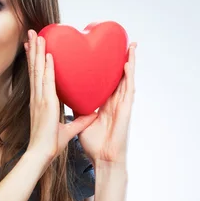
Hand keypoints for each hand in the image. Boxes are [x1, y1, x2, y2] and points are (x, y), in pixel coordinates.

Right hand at [25, 29, 96, 163]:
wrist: (42, 154)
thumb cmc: (50, 144)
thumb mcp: (68, 129)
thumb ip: (80, 121)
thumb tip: (92, 114)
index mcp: (41, 101)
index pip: (38, 76)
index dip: (36, 60)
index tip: (34, 46)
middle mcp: (38, 97)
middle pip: (35, 68)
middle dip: (33, 49)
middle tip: (32, 33)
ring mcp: (40, 99)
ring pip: (38, 70)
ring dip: (37, 51)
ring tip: (36, 35)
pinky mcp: (45, 103)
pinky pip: (46, 81)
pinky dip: (46, 67)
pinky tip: (47, 54)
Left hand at [75, 42, 136, 165]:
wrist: (104, 159)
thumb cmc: (95, 144)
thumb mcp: (82, 120)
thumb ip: (78, 108)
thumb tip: (68, 97)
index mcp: (106, 103)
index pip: (107, 80)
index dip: (108, 66)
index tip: (107, 52)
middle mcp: (116, 101)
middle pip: (119, 75)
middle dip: (122, 58)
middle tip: (124, 41)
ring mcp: (122, 104)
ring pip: (127, 78)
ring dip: (130, 61)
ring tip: (131, 45)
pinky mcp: (125, 109)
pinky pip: (128, 89)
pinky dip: (128, 75)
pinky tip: (128, 62)